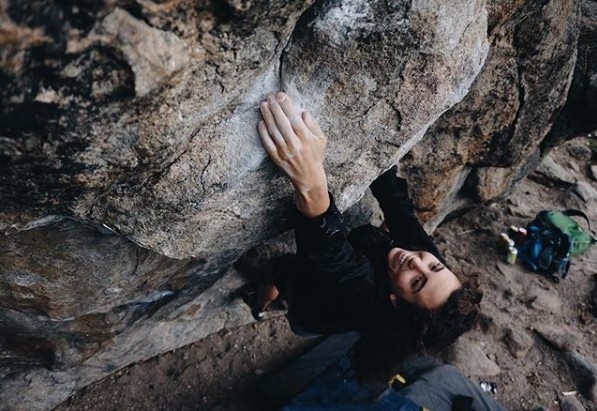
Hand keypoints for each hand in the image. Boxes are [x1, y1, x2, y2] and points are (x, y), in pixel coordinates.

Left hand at [258, 92, 328, 216]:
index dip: (286, 105)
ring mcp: (284, 151)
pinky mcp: (276, 158)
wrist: (309, 177)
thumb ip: (313, 125)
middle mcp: (294, 144)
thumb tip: (304, 112)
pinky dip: (263, 133)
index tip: (281, 95)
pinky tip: (260, 123)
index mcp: (306, 137)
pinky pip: (268, 143)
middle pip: (282, 122)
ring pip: (273, 131)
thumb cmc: (316, 155)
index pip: (294, 118)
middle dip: (275, 107)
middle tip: (270, 97)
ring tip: (263, 105)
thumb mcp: (321, 139)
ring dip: (267, 117)